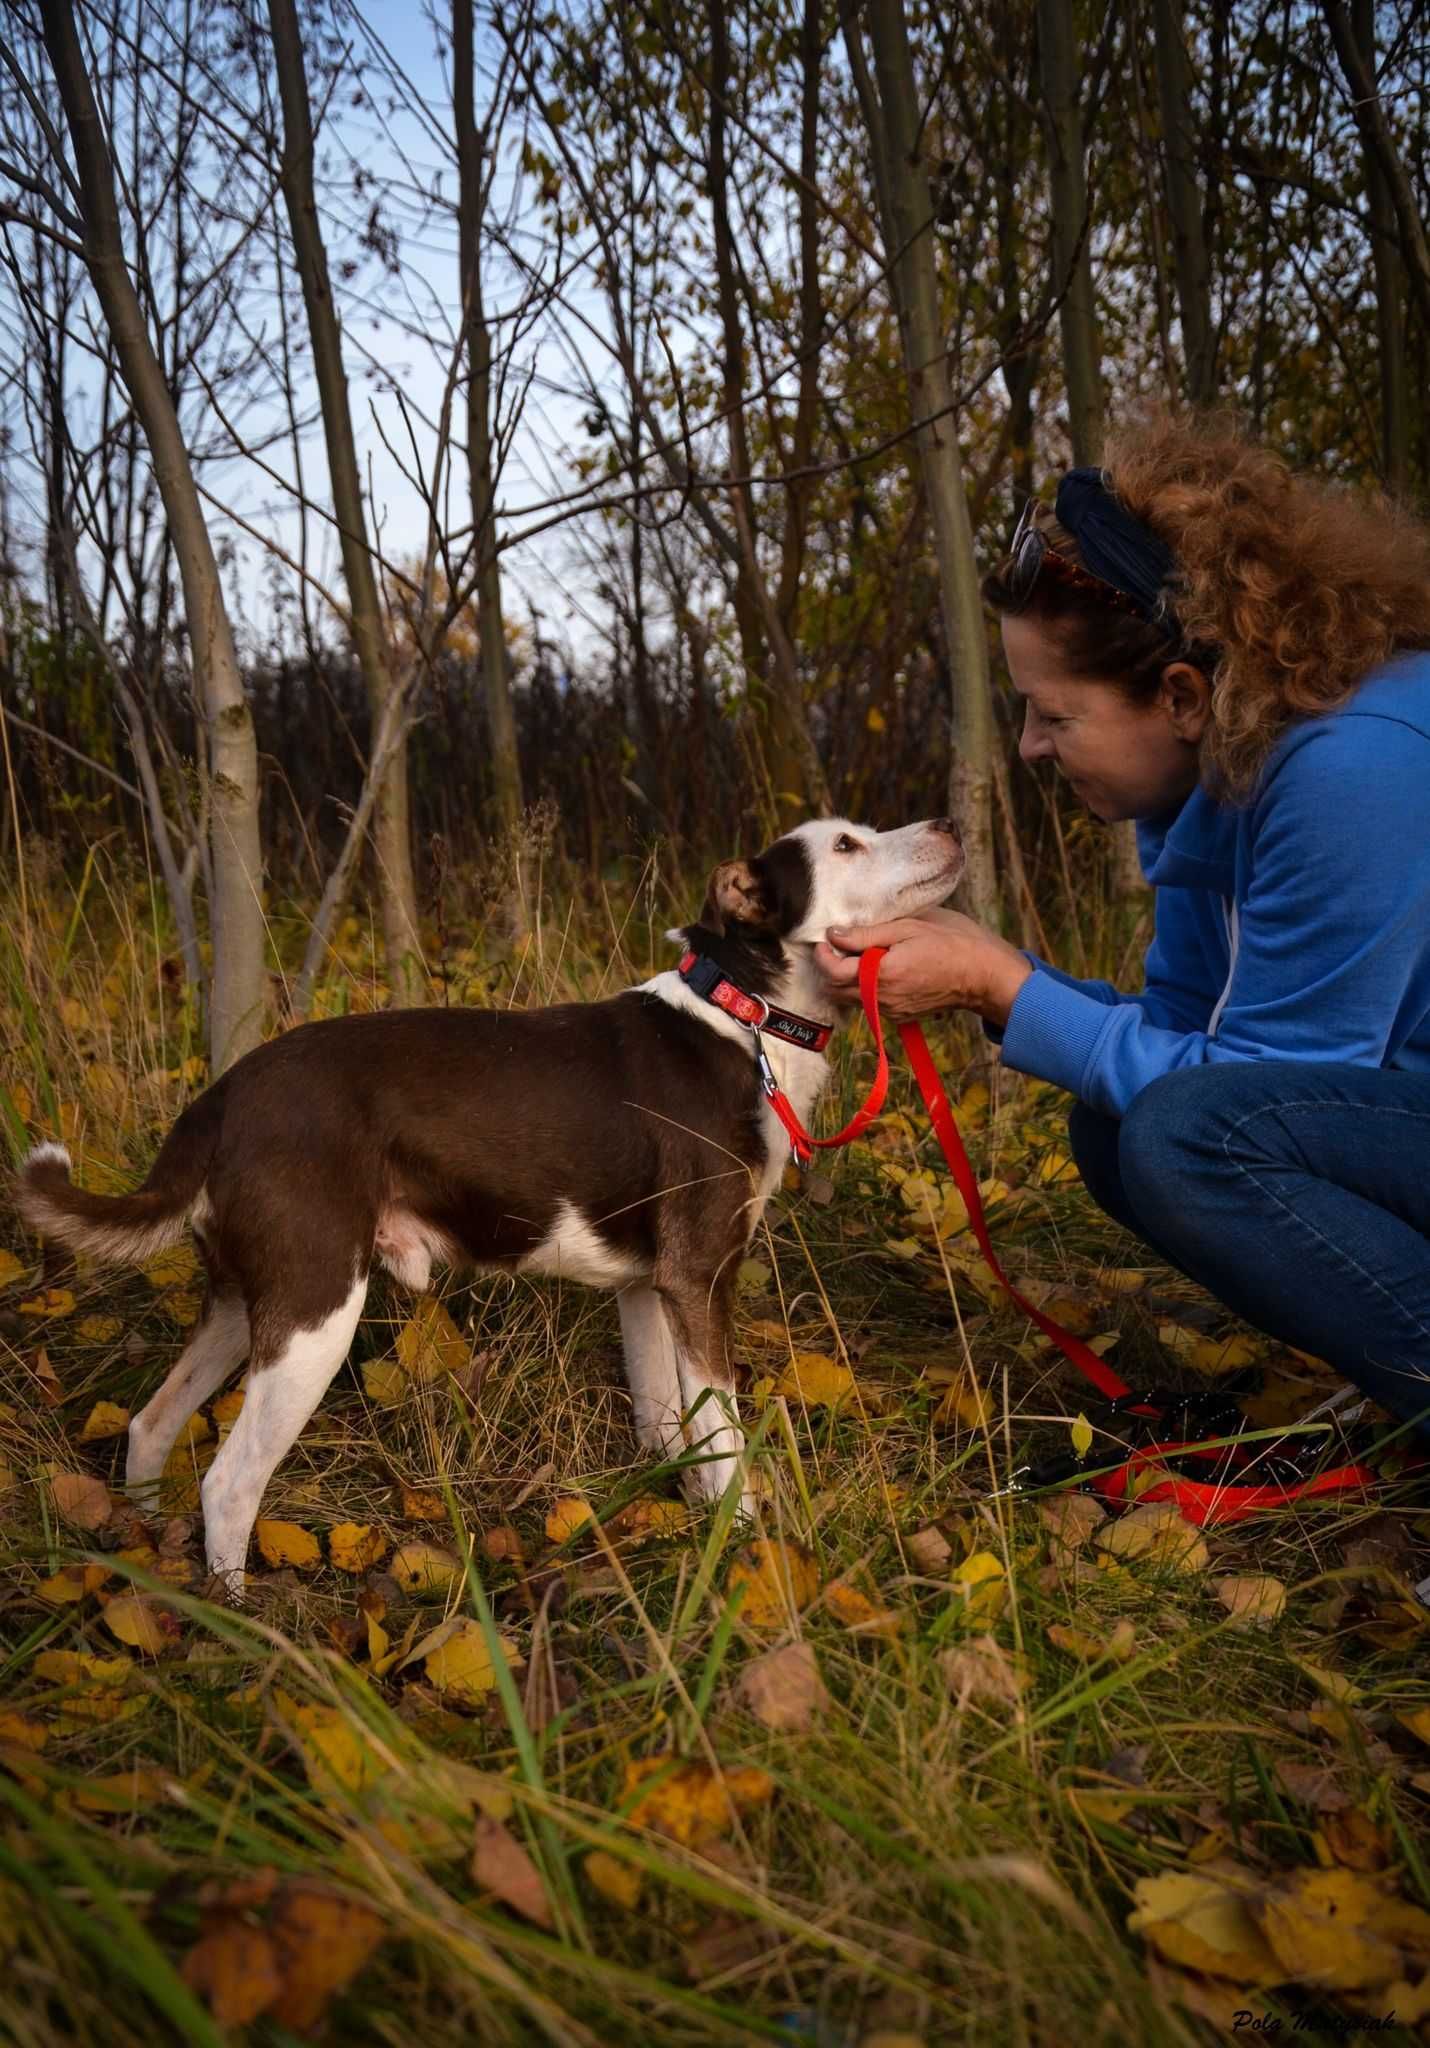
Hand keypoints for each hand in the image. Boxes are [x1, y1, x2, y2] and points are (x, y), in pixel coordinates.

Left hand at [813, 908, 1032, 1024]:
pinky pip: (871, 1004)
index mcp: (882, 974)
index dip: (823, 955)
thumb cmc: (951, 942)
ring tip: (862, 954)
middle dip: (830, 969)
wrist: (983, 974)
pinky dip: (866, 987)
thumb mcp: (908, 927)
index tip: (826, 938)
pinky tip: (882, 967)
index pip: (833, 973)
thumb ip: (866, 934)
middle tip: (840, 945)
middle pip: (836, 991)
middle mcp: (882, 999)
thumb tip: (834, 934)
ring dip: (847, 979)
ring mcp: (891, 1011)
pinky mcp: (900, 1016)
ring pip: (852, 999)